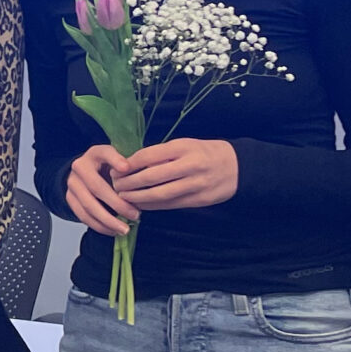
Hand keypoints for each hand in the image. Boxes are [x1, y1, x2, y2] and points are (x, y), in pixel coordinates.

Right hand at [65, 145, 138, 237]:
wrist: (86, 172)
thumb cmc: (107, 167)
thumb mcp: (118, 160)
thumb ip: (128, 165)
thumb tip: (134, 174)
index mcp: (95, 153)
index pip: (105, 153)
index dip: (115, 160)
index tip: (126, 168)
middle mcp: (80, 166)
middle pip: (97, 187)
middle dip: (117, 204)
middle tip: (135, 215)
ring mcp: (72, 183)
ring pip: (88, 206)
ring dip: (108, 221)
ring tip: (124, 229)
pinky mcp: (69, 198)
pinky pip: (83, 216)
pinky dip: (99, 226)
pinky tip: (112, 230)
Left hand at [113, 137, 238, 209]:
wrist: (236, 167)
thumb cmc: (204, 152)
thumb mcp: (184, 145)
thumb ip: (161, 154)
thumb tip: (131, 164)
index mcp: (182, 148)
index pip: (149, 156)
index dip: (129, 165)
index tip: (115, 169)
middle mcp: (189, 166)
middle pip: (151, 177)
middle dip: (129, 183)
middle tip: (114, 186)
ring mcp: (194, 185)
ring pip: (160, 194)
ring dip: (138, 198)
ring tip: (123, 198)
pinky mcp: (198, 200)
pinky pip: (170, 205)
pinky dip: (152, 206)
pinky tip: (140, 205)